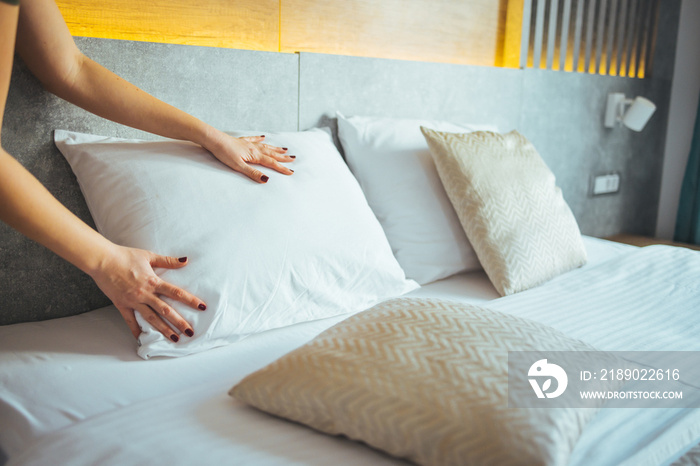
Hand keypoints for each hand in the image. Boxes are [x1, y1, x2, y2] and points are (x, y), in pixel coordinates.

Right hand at [89, 244, 206, 341]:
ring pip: (151, 319)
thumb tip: (185, 260)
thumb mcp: (149, 256)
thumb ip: (168, 261)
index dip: (190, 300)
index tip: (202, 307)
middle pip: (165, 310)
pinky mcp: (122, 305)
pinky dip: (136, 330)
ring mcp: (133, 301)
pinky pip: (130, 321)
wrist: (102, 260)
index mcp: (153, 281)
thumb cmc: (125, 256)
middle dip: (179, 322)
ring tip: (175, 339)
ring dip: (163, 329)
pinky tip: (141, 339)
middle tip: (190, 332)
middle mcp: (145, 294)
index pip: (176, 292)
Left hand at [207, 134, 295, 182]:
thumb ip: (252, 173)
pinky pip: (254, 139)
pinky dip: (260, 139)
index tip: (291, 172)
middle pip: (271, 154)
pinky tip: (264, 137)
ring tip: (284, 149)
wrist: (213, 139)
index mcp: (254, 155)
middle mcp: (254, 149)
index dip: (282, 168)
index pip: (271, 163)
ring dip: (275, 148)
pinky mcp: (241, 141)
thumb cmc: (224, 153)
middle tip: (294, 158)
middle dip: (283, 157)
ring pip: (265, 146)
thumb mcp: (238, 166)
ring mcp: (248, 144)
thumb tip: (266, 180)